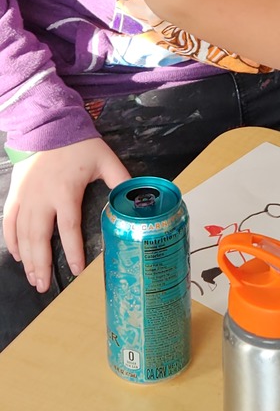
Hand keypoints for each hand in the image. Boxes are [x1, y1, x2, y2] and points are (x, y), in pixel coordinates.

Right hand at [3, 138, 128, 291]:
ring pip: (22, 233)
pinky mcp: (16, 192)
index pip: (68, 228)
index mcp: (65, 191)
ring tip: (32, 277)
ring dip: (26, 258)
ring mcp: (26, 196)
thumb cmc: (80, 143)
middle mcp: (42, 197)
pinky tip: (17, 255)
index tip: (77, 270)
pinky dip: (11, 240)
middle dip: (42, 264)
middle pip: (39, 238)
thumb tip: (137, 199)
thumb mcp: (106, 160)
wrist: (50, 124)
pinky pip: (9, 221)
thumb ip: (121, 181)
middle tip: (44, 286)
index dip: (73, 251)